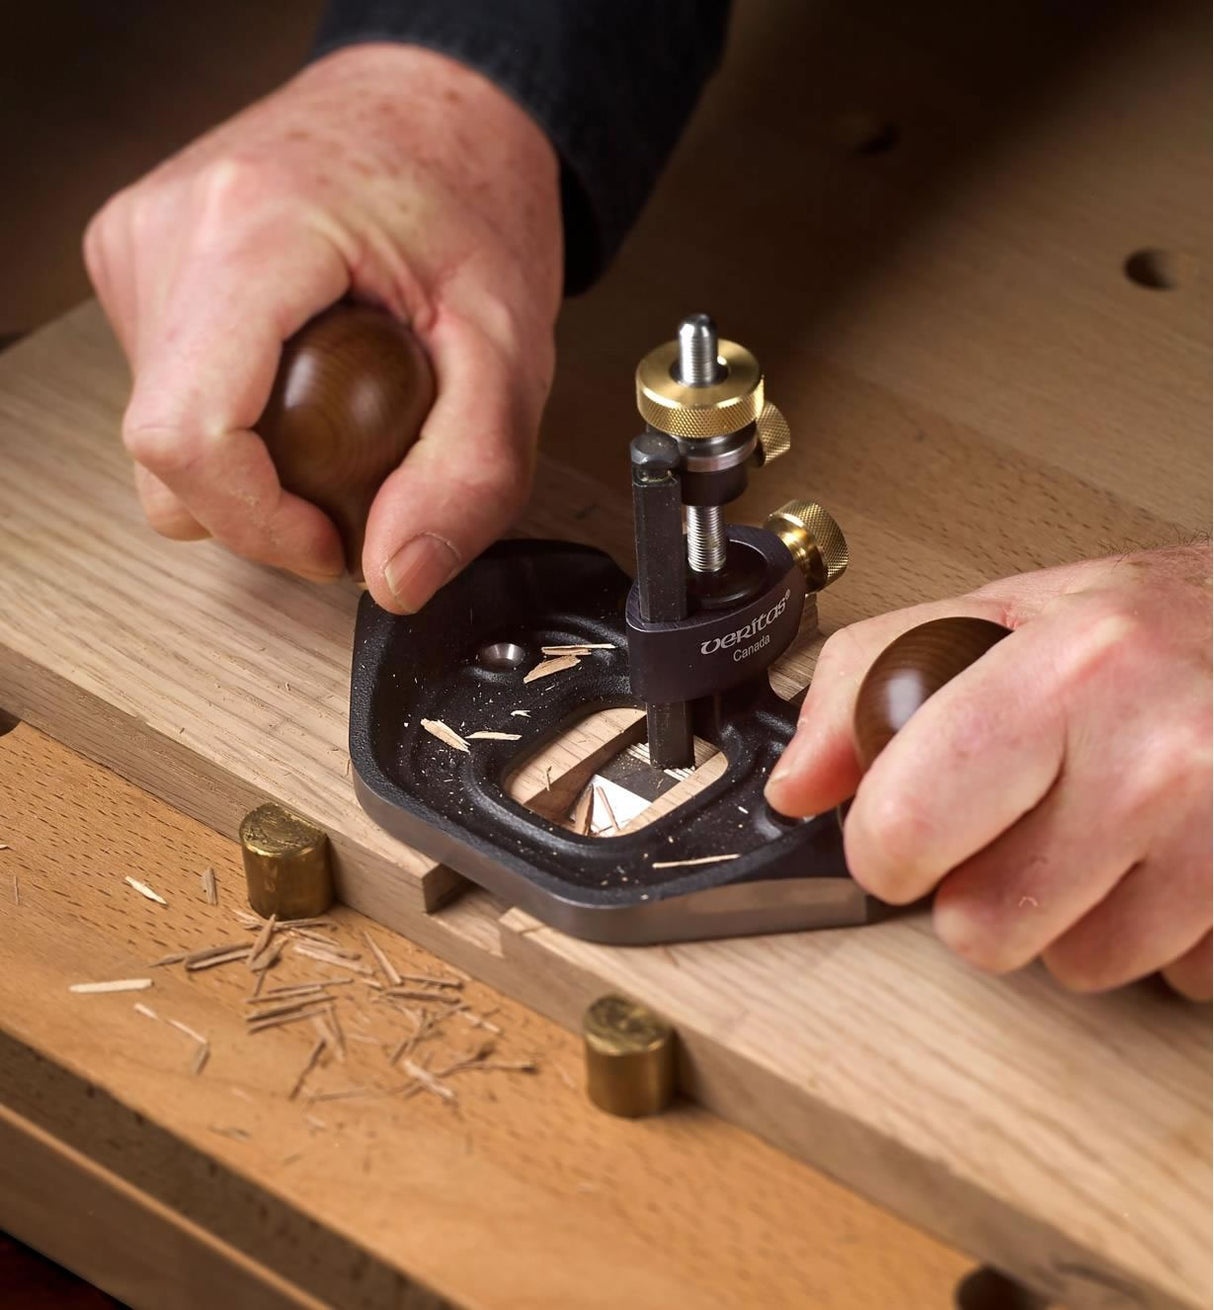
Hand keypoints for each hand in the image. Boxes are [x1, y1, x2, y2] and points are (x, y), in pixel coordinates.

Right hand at [84, 44, 561, 610]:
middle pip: (167, 454)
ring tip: (337, 405)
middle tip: (361, 468)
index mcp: (252, 231)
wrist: (436, 110)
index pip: (186, 433)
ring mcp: (142, 248)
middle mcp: (170, 231)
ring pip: (160, 438)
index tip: (331, 541)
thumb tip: (398, 577)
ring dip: (255, 465)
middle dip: (265, 505)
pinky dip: (240, 424)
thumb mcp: (509, 343)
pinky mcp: (141, 267)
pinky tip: (301, 380)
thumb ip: (472, 471)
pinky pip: (170, 398)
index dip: (256, 521)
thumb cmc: (471, 199)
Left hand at [766, 544, 1211, 998]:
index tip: (897, 838)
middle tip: (1014, 827)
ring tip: (1103, 832)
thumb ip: (872, 678)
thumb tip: (796, 786)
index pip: (910, 822)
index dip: (882, 848)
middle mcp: (1158, 756)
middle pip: (984, 928)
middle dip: (977, 892)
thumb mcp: (1008, 610)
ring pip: (1078, 967)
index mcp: (1071, 669)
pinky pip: (1173, 979)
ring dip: (1072, 916)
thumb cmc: (1163, 626)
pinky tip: (1166, 860)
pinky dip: (1157, 934)